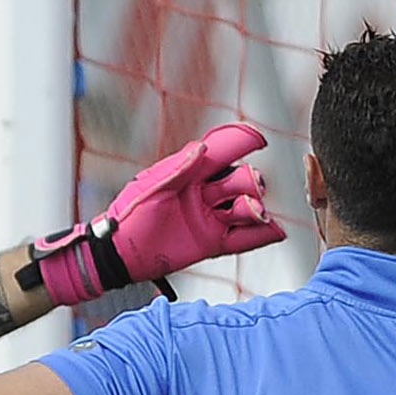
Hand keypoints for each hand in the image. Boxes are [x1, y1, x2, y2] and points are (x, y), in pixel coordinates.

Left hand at [29, 122, 285, 305]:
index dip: (244, 142)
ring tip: (253, 211)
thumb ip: (177, 169)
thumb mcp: (151, 188)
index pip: (225, 151)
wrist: (118, 252)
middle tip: (247, 190)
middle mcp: (207, 192)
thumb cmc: (129, 214)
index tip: (258, 142)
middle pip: (244, 180)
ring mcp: (212, 218)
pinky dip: (264, 234)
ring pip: (248, 207)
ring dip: (255, 207)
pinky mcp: (213, 243)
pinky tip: (276, 231)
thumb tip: (202, 147)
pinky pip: (246, 239)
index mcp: (193, 171)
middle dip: (250, 182)